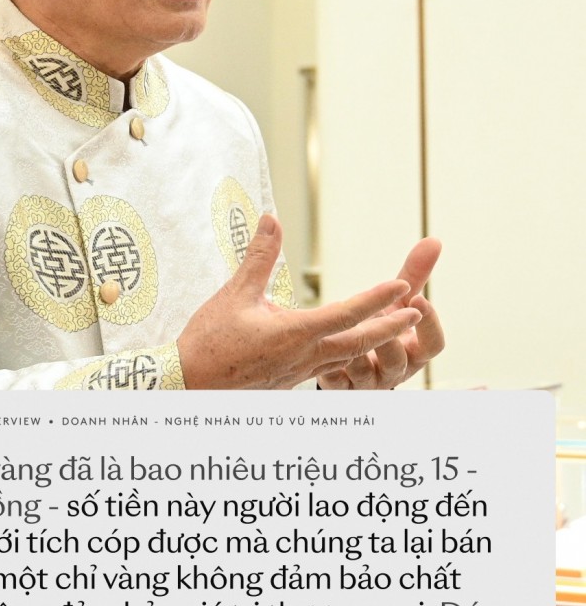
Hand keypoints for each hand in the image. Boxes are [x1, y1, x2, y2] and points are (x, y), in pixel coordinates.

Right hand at [177, 214, 422, 389]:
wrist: (189, 385)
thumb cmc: (209, 342)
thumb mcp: (235, 293)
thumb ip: (260, 256)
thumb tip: (272, 220)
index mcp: (295, 333)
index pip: (348, 312)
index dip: (378, 299)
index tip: (402, 287)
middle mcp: (304, 356)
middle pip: (359, 341)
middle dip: (391, 326)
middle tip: (417, 312)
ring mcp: (298, 373)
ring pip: (346, 357)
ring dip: (373, 341)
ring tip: (394, 328)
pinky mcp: (288, 381)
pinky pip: (327, 367)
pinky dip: (347, 355)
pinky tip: (348, 349)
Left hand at [316, 237, 443, 389]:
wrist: (352, 360)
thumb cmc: (380, 326)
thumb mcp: (397, 302)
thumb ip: (413, 275)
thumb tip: (434, 240)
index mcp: (413, 352)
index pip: (433, 346)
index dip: (429, 325)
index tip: (418, 300)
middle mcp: (394, 372)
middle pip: (399, 361)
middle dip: (389, 337)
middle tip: (376, 312)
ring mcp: (368, 383)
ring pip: (365, 372)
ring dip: (357, 350)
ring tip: (345, 331)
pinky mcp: (340, 389)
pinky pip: (335, 380)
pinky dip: (329, 366)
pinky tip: (319, 352)